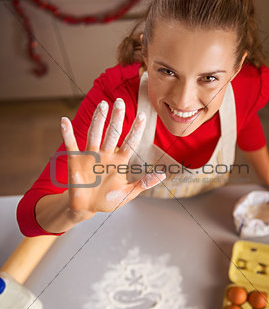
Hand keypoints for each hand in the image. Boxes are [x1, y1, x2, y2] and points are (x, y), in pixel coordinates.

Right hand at [60, 98, 165, 214]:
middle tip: (120, 101)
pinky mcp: (75, 162)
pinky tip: (64, 121)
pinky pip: (71, 146)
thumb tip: (163, 174)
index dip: (136, 130)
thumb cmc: (108, 200)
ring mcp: (90, 157)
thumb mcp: (128, 193)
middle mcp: (106, 155)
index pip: (130, 143)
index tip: (143, 116)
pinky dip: (67, 134)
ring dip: (97, 121)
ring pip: (94, 135)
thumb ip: (144, 183)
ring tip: (102, 105)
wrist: (86, 207)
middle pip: (112, 134)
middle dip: (116, 119)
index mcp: (119, 162)